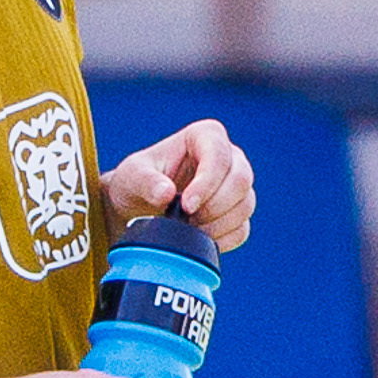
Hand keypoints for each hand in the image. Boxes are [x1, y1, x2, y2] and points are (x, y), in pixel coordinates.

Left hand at [105, 118, 254, 251]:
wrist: (137, 205)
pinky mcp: (236, 213)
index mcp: (205, 136)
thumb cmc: (136, 182)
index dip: (207, 183)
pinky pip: (241, 229)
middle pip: (241, 180)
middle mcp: (228, 157)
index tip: (185, 206)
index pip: (219, 156)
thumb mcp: (132, 176)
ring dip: (217, 225)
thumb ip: (146, 182)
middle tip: (187, 221)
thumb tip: (167, 193)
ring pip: (245, 205)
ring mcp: (235, 185)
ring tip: (188, 230)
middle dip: (214, 206)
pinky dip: (221, 240)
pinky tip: (198, 241)